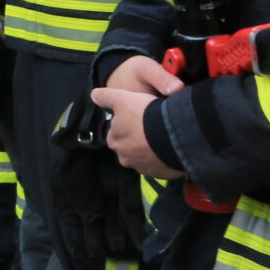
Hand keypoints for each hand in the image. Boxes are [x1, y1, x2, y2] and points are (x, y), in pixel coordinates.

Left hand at [92, 57, 187, 178]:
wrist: (175, 134)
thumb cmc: (144, 115)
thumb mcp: (122, 99)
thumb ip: (106, 97)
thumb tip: (94, 95)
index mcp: (114, 142)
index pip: (117, 132)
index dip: (127, 123)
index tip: (138, 116)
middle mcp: (126, 159)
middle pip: (130, 147)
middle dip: (138, 139)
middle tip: (152, 126)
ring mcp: (145, 169)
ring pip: (146, 157)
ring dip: (152, 149)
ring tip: (164, 136)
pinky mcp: (162, 174)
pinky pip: (162, 165)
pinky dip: (165, 157)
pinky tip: (173, 146)